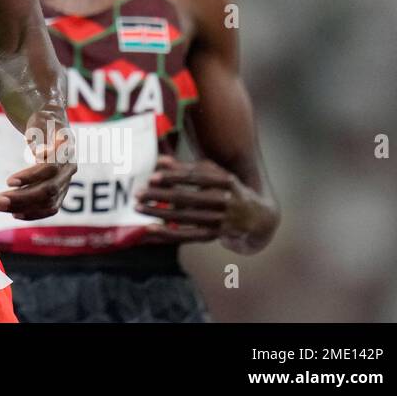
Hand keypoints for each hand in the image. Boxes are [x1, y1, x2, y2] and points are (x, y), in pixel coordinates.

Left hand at [0, 120, 76, 219]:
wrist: (53, 127)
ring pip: (48, 201)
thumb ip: (39, 132)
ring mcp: (66, 181)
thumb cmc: (43, 122)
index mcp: (66, 149)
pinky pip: (50, 208)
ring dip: (23, 207)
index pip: (50, 168)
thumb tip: (40, 154)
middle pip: (49, 189)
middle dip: (22, 198)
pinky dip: (33, 213)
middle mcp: (69, 168)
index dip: (31, 176)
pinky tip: (14, 213)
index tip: (9, 181)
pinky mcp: (61, 191)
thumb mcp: (40, 119)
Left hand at [135, 155, 257, 246]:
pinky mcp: (214, 235)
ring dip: (159, 213)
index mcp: (226, 181)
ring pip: (184, 217)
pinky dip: (168, 233)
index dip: (173, 176)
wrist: (259, 218)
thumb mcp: (215, 175)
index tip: (152, 177)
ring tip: (138, 208)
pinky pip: (187, 235)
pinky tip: (150, 229)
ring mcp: (220, 220)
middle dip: (160, 195)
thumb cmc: (229, 190)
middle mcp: (225, 201)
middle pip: (187, 198)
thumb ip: (187, 167)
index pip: (196, 178)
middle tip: (137, 193)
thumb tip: (160, 160)